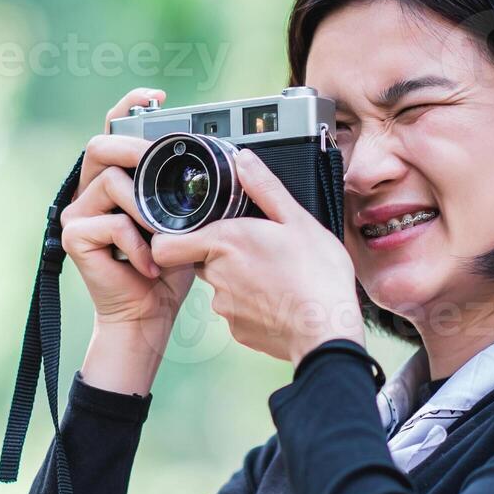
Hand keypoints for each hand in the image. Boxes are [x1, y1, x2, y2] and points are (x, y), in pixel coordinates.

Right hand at [62, 88, 196, 330]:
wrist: (148, 314)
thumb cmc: (166, 267)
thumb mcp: (181, 218)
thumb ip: (179, 188)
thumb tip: (207, 155)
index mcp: (113, 179)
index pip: (113, 130)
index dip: (130, 106)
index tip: (158, 97)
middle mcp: (88, 190)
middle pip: (100, 146)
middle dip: (135, 150)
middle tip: (160, 167)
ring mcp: (77, 212)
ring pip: (111, 182)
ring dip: (144, 209)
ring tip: (161, 237)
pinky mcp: (73, 236)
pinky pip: (111, 222)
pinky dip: (138, 243)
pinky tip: (149, 264)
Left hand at [149, 149, 363, 364]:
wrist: (328, 332)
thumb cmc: (317, 276)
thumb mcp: (297, 220)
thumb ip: (265, 188)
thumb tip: (244, 161)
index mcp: (225, 243)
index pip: (166, 245)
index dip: (172, 238)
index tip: (192, 231)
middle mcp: (217, 277)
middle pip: (200, 260)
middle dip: (221, 253)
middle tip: (256, 249)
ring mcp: (226, 308)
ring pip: (222, 286)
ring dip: (240, 279)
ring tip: (276, 275)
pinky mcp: (239, 331)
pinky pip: (238, 311)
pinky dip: (254, 304)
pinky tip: (280, 298)